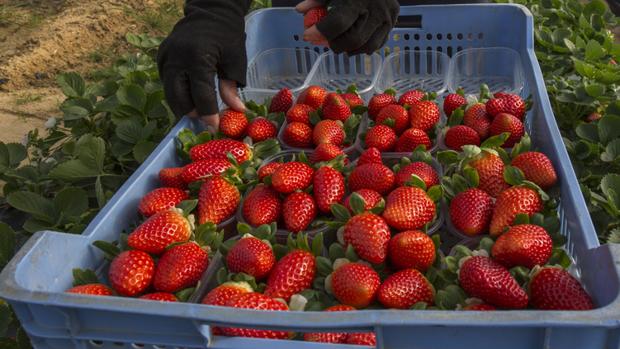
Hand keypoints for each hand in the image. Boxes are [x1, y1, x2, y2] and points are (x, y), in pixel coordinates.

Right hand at [157, 0, 250, 130]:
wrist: (210, 11)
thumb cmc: (227, 35)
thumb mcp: (235, 60)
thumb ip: (232, 86)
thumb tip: (237, 110)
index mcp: (196, 58)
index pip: (200, 94)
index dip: (208, 113)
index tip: (214, 127)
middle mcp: (176, 59)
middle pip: (178, 98)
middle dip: (192, 112)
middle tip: (205, 120)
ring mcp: (165, 58)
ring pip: (169, 93)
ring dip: (183, 105)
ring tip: (199, 111)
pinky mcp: (161, 58)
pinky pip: (167, 83)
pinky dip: (177, 93)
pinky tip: (190, 97)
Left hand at [297, 0, 399, 54]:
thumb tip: (300, 10)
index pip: (337, 22)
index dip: (320, 32)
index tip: (308, 35)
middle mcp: (374, 9)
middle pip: (353, 39)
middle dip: (336, 45)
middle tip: (327, 43)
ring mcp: (386, 17)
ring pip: (367, 45)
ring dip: (351, 50)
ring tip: (341, 46)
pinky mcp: (394, 21)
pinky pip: (379, 43)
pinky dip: (365, 48)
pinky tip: (355, 45)